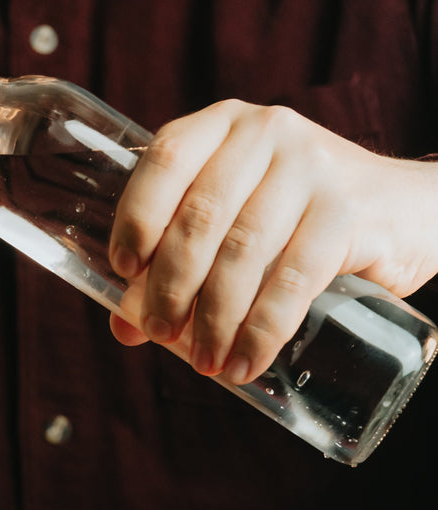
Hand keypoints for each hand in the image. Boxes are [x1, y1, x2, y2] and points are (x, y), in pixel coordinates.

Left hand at [108, 98, 437, 383]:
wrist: (406, 210)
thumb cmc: (297, 219)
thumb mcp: (235, 222)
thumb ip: (175, 262)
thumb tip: (124, 326)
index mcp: (224, 125)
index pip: (165, 160)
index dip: (137, 217)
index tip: (124, 269)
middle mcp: (267, 133)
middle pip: (200, 216)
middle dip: (171, 285)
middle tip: (160, 332)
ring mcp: (312, 167)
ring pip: (243, 252)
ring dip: (215, 318)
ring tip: (204, 362)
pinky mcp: (348, 211)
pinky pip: (293, 280)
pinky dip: (262, 330)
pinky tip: (245, 362)